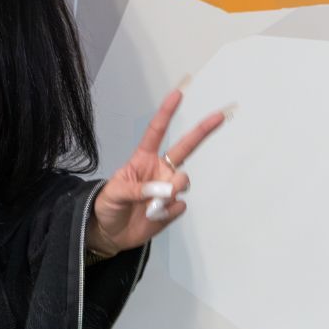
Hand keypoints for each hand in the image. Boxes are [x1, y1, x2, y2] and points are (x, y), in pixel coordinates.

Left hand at [84, 88, 225, 257]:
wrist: (111, 234)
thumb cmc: (108, 206)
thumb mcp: (114, 193)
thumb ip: (136, 189)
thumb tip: (163, 190)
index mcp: (144, 159)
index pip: (156, 132)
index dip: (166, 113)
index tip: (177, 94)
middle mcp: (160, 169)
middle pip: (186, 147)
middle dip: (203, 130)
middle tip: (220, 115)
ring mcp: (168, 188)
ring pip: (183, 181)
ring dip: (171, 191)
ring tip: (151, 205)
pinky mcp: (173, 208)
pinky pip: (179, 206)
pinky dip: (167, 213)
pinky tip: (153, 217)